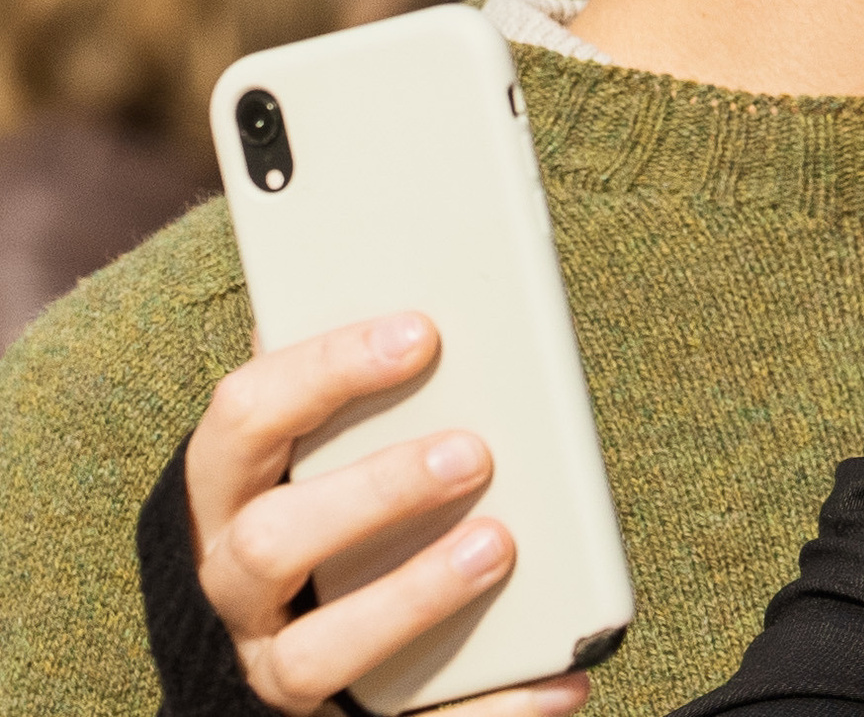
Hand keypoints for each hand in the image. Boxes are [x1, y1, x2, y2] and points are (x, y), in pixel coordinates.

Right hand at [187, 313, 585, 716]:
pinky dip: (492, 710)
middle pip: (269, 542)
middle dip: (375, 492)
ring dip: (415, 598)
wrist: (287, 629)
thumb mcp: (319, 431)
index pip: (243, 418)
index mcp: (229, 490)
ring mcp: (280, 664)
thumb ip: (346, 371)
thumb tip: (408, 263)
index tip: (422, 330)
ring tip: (503, 545)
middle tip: (476, 450)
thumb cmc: (319, 491)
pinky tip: (564, 685)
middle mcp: (238, 585)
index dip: (324, 369)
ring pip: (319, 652)